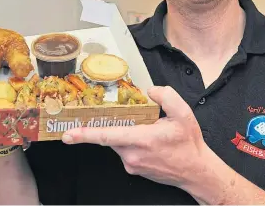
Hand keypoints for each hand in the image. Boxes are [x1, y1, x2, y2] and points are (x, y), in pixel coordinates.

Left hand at [62, 86, 207, 188]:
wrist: (196, 172)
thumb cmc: (189, 145)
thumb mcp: (183, 114)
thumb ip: (166, 96)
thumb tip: (151, 90)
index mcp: (141, 140)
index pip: (106, 136)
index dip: (85, 135)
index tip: (68, 134)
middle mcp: (132, 155)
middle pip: (111, 135)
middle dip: (114, 124)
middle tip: (128, 118)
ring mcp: (132, 165)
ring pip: (118, 143)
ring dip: (126, 133)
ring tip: (150, 132)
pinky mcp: (134, 169)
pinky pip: (125, 151)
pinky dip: (131, 142)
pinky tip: (150, 141)